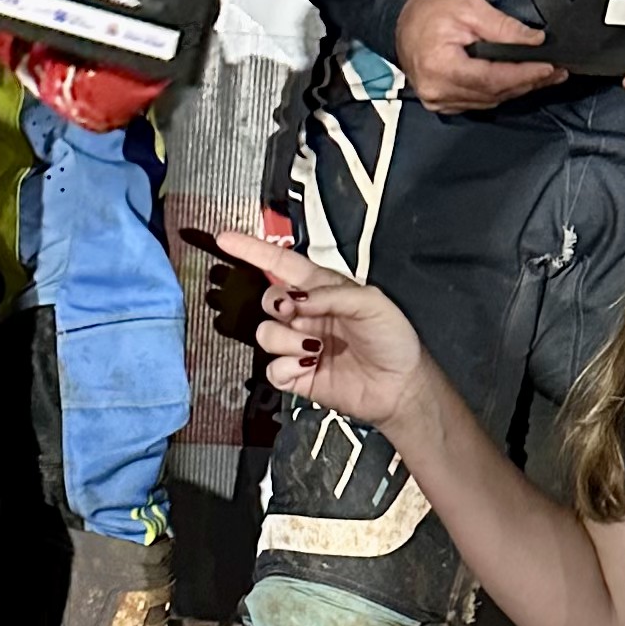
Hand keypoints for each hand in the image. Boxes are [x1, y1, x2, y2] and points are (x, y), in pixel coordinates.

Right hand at [215, 227, 426, 432]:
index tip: (225, 239)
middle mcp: (306, 315)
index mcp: (321, 289)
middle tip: (296, 313)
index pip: (280, 263)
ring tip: (316, 348)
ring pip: (265, 334)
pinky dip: (287, 367)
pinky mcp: (297, 375)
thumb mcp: (371, 302)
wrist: (399, 386)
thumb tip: (296, 299)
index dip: (252, 250)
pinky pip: (271, 368)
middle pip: (267, 299)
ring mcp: (299, 345)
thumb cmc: (392, 338)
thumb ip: (330, 294)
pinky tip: (309, 367)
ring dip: (287, 340)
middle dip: (276, 304)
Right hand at [395, 0, 563, 114]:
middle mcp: (438, 91)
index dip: (524, 75)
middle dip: (528, 82)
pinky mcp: (441, 101)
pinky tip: (517, 82)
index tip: (549, 68)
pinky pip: (478, 102)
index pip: (492, 79)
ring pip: (489, 101)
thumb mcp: (470, 8)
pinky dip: (499, 92)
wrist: (400, 17)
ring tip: (543, 77)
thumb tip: (535, 41)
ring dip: (517, 89)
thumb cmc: (429, 9)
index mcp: (441, 67)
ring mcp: (438, 100)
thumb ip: (503, 28)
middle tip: (556, 73)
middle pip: (493, 94)